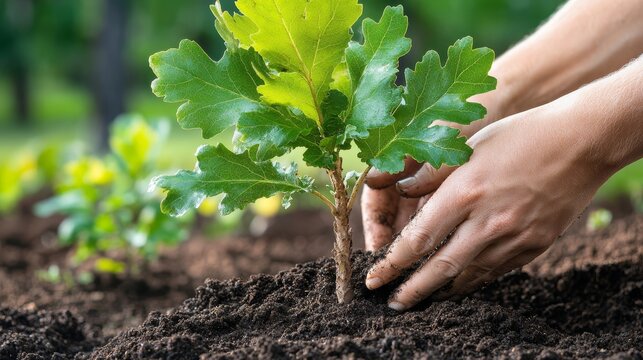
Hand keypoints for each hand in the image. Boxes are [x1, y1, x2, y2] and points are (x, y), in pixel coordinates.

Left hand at [363, 101, 613, 310]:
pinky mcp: (534, 245)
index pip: (418, 239)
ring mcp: (513, 237)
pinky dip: (472, 281)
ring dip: (441, 291)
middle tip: (392, 303)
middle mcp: (487, 222)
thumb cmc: (518, 137)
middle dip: (411, 290)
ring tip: (423, 298)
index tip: (374, 278)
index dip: (392, 263)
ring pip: (468, 276)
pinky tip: (459, 284)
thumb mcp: (468, 146)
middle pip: (440, 268)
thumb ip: (429, 173)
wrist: (580, 143)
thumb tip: (395, 188)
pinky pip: (496, 272)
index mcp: (464, 193)